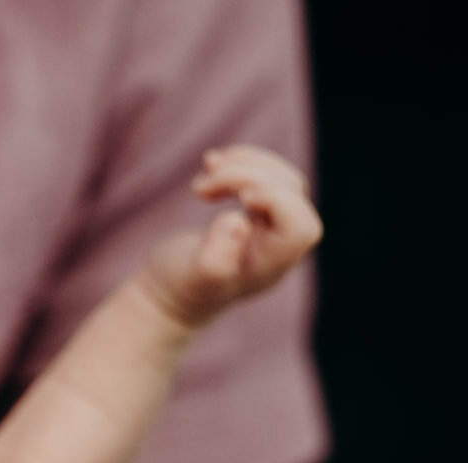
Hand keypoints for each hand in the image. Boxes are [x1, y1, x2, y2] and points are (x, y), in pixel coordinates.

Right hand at [143, 145, 321, 327]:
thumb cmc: (179, 288)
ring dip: (245, 163)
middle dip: (248, 176)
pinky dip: (242, 162)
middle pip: (290, 194)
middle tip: (201, 188)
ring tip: (208, 165)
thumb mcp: (191, 278)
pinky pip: (267, 177)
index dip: (278, 201)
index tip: (239, 198)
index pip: (300, 226)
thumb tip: (237, 222)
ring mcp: (269, 228)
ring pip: (281, 179)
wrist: (167, 294)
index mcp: (270, 264)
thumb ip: (214, 260)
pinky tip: (212, 163)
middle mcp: (278, 245)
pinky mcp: (256, 214)